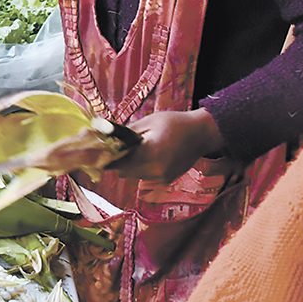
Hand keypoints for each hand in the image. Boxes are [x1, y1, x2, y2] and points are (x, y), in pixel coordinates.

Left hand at [108, 108, 224, 182]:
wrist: (201, 133)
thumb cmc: (174, 123)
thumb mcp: (148, 122)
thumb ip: (125, 133)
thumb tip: (104, 136)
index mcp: (150, 154)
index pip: (119, 163)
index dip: (108, 159)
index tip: (101, 153)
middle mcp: (156, 169)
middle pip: (124, 172)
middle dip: (119, 161)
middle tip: (119, 147)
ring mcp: (162, 177)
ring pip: (134, 175)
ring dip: (131, 165)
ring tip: (139, 149)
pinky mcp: (167, 179)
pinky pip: (146, 176)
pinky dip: (143, 168)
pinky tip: (151, 154)